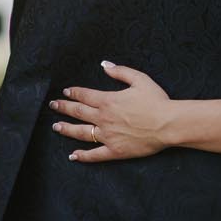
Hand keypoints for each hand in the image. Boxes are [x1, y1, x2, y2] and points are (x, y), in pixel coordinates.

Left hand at [49, 62, 172, 160]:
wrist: (167, 124)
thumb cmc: (156, 100)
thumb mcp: (139, 79)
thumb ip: (120, 71)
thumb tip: (104, 64)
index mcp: (108, 100)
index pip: (85, 95)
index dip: (74, 93)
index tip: (65, 92)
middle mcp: (104, 118)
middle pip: (78, 112)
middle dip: (64, 108)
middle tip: (53, 106)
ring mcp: (107, 136)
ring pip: (81, 133)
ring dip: (67, 129)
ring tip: (56, 127)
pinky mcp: (115, 151)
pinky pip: (95, 155)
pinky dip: (83, 156)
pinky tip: (73, 156)